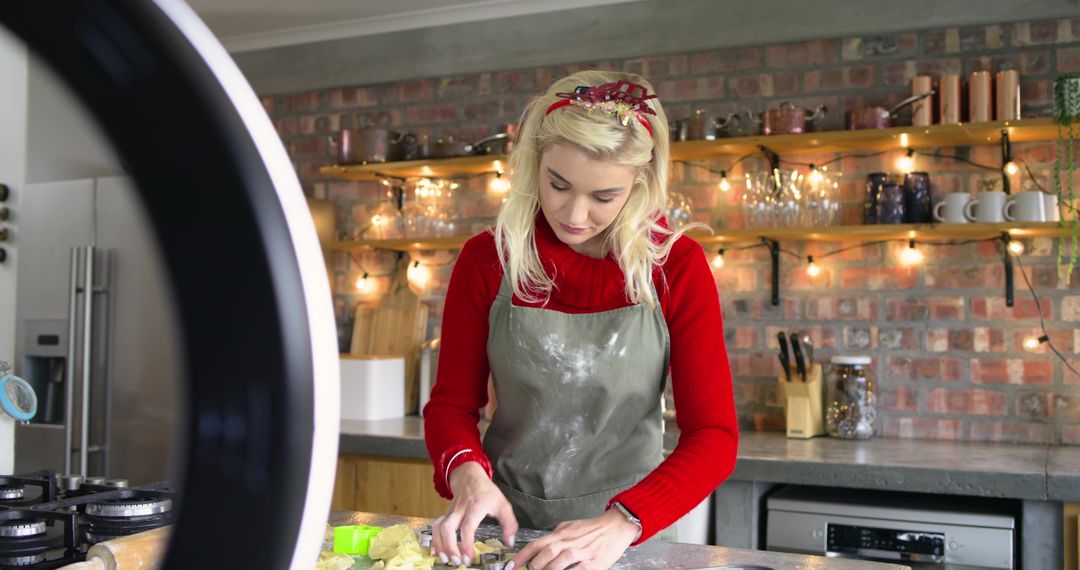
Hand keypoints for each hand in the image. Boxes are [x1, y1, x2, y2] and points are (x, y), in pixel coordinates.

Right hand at [431, 462, 518, 566]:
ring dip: (440, 545)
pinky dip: (434, 540)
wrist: (469, 476)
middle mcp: (460, 510)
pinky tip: (437, 551)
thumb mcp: (502, 504)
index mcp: (475, 507)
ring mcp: (450, 512)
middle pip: (448, 528)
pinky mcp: (445, 515)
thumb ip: (509, 524)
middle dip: (450, 547)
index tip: (468, 557)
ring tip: (446, 559)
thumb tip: (509, 542)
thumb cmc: (486, 491)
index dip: (466, 544)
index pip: (467, 527)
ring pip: (438, 528)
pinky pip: (436, 527)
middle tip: (457, 561)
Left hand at [507, 509, 638, 569]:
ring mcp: (582, 552)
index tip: (511, 566)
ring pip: (559, 561)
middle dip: (535, 565)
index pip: (536, 544)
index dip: (522, 556)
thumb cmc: (594, 528)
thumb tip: (541, 543)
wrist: (617, 526)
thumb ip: (556, 535)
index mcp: (561, 533)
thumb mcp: (571, 526)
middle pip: (546, 552)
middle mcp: (569, 541)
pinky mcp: (594, 562)